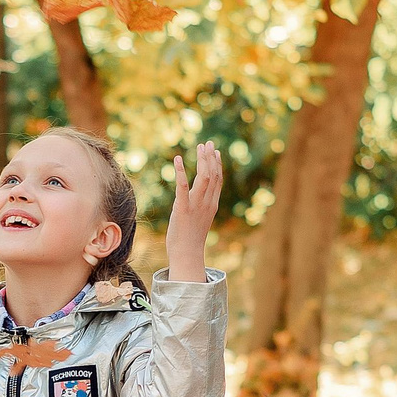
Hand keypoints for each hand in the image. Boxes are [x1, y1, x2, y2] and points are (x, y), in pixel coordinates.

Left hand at [165, 141, 222, 281]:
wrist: (187, 254)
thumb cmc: (190, 239)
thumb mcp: (200, 220)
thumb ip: (201, 206)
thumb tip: (198, 198)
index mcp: (212, 205)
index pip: (218, 180)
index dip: (217, 165)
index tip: (216, 152)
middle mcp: (207, 203)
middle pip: (213, 175)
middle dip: (211, 158)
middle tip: (208, 143)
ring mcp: (196, 205)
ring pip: (203, 178)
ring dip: (202, 160)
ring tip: (199, 147)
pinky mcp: (182, 208)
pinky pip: (183, 187)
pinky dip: (181, 171)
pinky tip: (178, 159)